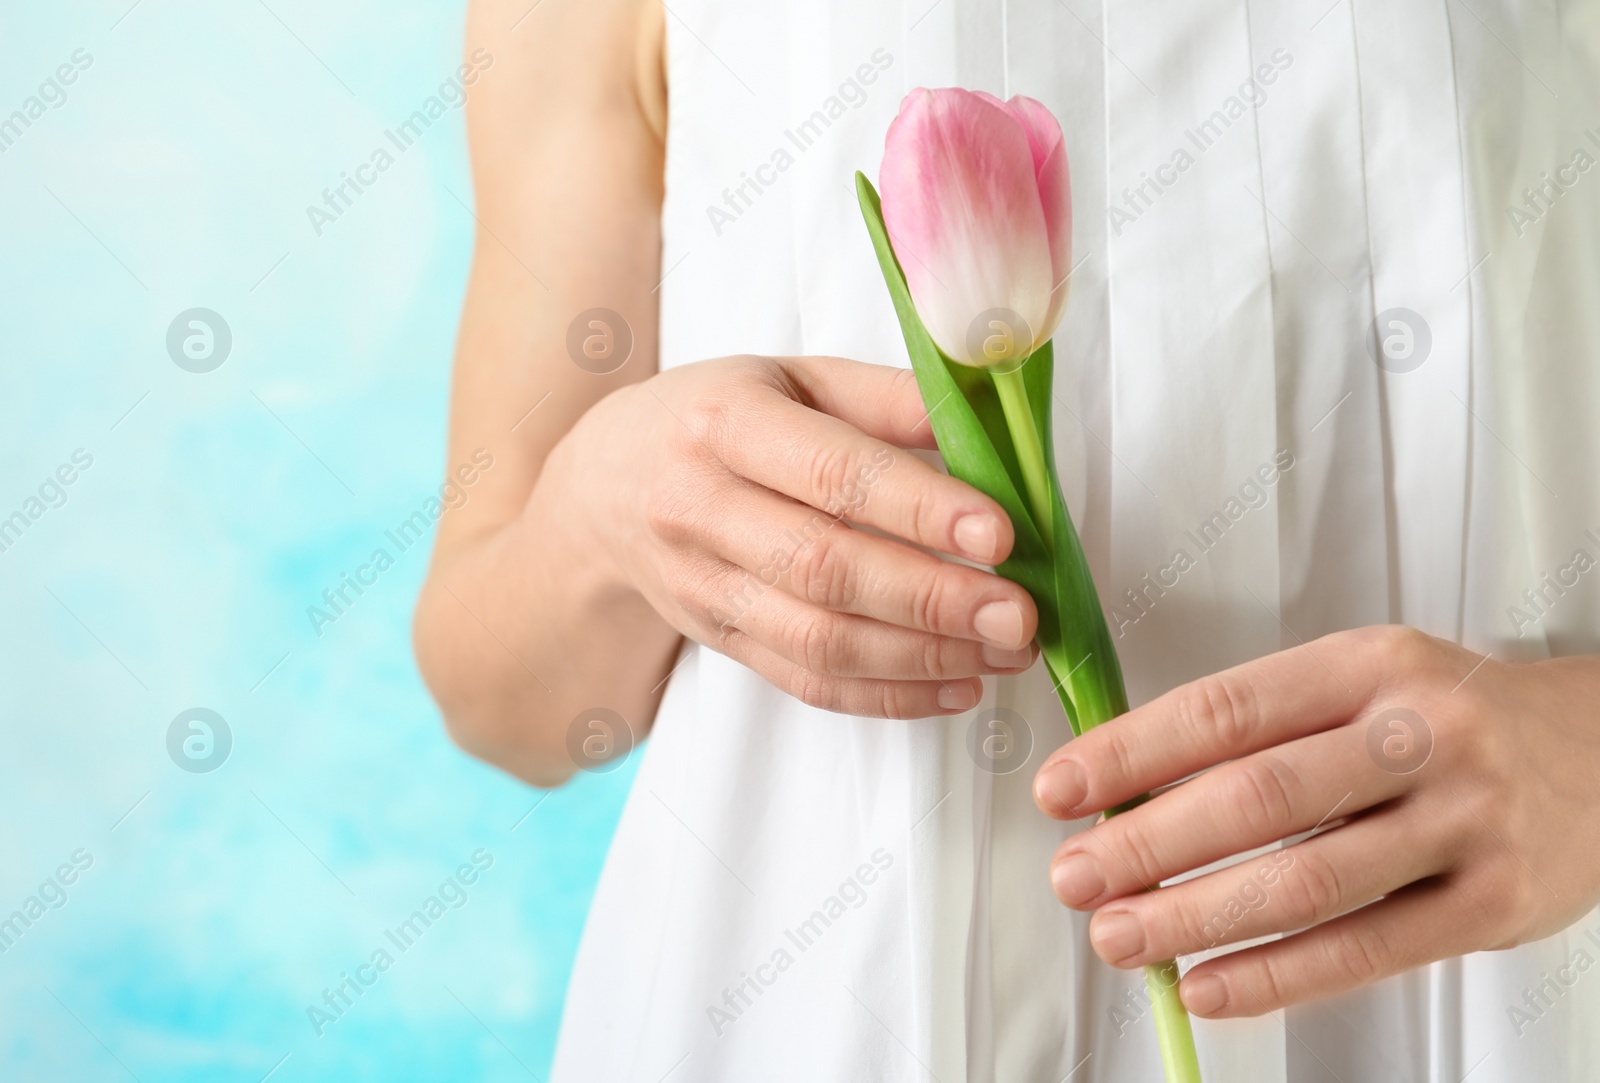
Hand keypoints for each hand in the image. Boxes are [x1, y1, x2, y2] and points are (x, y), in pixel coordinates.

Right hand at [552, 354, 1038, 717]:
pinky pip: (805, 683)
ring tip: (1004, 654)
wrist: (602, 490)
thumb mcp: (792, 377)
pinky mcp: (717, 640)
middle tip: (1018, 615)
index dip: (918, 509)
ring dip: (922, 657)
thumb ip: (887, 399)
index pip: (832, 473)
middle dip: (933, 599)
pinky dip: (887, 696)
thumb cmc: (717, 419)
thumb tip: (988, 430)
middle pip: (824, 568)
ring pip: (817, 640)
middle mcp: (701, 507)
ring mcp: (703, 585)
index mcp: (726, 423)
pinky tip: (956, 687)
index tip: (998, 535)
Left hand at [1031, 625, 1599, 1017]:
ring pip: (1304, 883)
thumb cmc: (1449, 717)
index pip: (1225, 709)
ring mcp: (1463, 820)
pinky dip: (1275, 976)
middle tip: (1075, 877)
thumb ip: (1264, 730)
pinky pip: (1366, 950)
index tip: (1063, 789)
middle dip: (1147, 844)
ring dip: (1195, 918)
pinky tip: (1209, 985)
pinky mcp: (1494, 903)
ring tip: (1121, 936)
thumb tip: (1131, 790)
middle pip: (1257, 798)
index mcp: (1368, 665)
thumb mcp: (1364, 684)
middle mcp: (1419, 735)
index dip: (1131, 754)